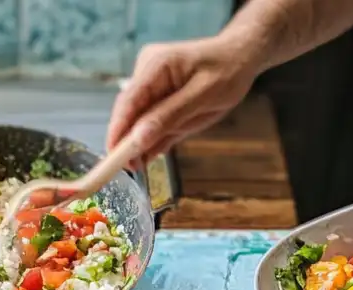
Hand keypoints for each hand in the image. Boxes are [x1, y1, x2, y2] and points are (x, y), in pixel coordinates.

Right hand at [107, 37, 257, 161]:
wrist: (240, 58)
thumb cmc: (227, 71)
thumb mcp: (203, 96)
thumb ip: (170, 117)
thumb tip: (139, 139)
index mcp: (156, 65)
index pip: (129, 101)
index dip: (118, 130)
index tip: (113, 157)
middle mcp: (146, 72)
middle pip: (129, 111)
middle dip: (127, 140)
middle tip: (129, 168)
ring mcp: (150, 83)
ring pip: (138, 118)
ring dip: (139, 142)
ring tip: (139, 165)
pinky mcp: (157, 95)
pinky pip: (149, 119)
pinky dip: (151, 137)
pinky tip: (149, 153)